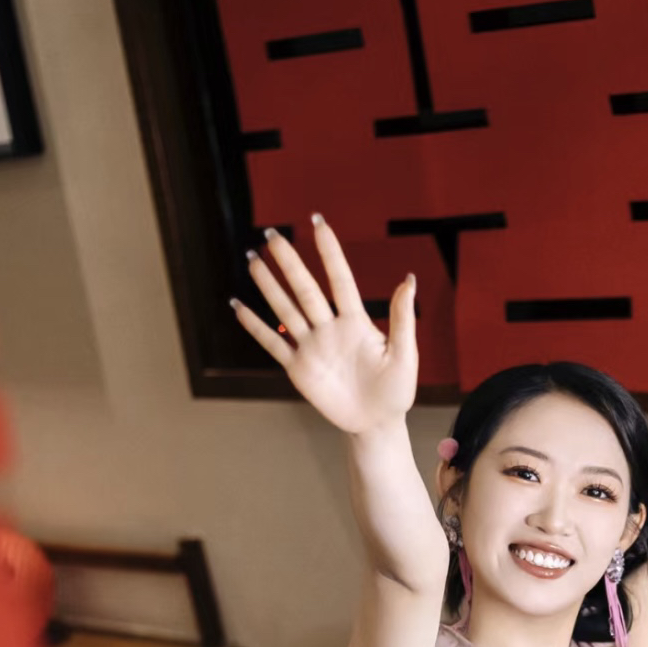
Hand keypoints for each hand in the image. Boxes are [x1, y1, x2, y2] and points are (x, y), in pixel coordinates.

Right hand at [231, 219, 417, 435]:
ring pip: (286, 310)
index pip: (340, 279)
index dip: (330, 252)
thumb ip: (403, 318)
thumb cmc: (396, 390)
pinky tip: (238, 307)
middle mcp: (330, 329)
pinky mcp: (299, 369)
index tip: (318, 222)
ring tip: (252, 260)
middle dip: (289, 263)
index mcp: (356, 322)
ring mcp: (312, 347)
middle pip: (305, 290)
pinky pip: (272, 344)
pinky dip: (255, 327)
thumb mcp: (405, 355)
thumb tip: (409, 279)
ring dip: (268, 286)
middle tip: (271, 235)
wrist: (377, 424)